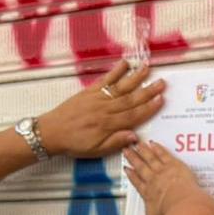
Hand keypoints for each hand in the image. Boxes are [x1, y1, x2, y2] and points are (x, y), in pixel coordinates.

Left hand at [36, 61, 165, 158]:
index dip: (149, 108)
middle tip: (162, 83)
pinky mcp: (89, 91)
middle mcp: (105, 109)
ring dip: (135, 78)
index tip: (161, 100)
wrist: (51, 132)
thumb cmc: (74, 144)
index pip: (133, 115)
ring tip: (147, 68)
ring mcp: (97, 98)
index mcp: (108, 125)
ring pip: (120, 87)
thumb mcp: (96, 150)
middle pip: (130, 99)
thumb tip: (135, 136)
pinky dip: (115, 71)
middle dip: (147, 91)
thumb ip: (115, 142)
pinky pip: (104, 80)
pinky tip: (124, 64)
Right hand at [122, 141, 202, 214]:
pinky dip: (158, 148)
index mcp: (148, 195)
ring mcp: (163, 171)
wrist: (185, 208)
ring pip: (150, 158)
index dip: (131, 175)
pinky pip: (164, 154)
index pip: (137, 182)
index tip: (127, 169)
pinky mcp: (175, 165)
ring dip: (143, 151)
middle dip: (133, 158)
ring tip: (138, 144)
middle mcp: (153, 181)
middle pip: (141, 167)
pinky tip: (154, 144)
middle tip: (127, 151)